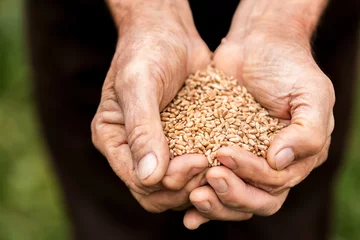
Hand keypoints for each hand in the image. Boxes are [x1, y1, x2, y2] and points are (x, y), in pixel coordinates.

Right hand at [91, 0, 210, 211]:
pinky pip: (192, 169)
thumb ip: (142, 129)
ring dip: (199, 182)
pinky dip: (208, 170)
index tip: (198, 159)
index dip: (168, 181)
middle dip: (185, 186)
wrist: (168, 33)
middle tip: (211, 164)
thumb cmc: (147, 51)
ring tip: (221, 162)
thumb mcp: (139, 85)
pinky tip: (225, 158)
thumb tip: (149, 176)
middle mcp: (133, 149)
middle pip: (157, 193)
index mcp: (114, 139)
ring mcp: (158, 148)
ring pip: (176, 187)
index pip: (138, 181)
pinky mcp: (180, 141)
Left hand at [184, 4, 333, 227]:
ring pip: (232, 196)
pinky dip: (200, 193)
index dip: (250, 174)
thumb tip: (279, 162)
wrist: (258, 44)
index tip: (223, 153)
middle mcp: (272, 165)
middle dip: (231, 194)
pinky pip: (210, 180)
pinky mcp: (219, 150)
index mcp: (297, 158)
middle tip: (209, 179)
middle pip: (255, 200)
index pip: (275, 183)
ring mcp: (245, 160)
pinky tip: (185, 207)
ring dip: (214, 202)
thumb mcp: (312, 94)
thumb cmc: (288, 66)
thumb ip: (308, 132)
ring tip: (192, 195)